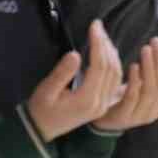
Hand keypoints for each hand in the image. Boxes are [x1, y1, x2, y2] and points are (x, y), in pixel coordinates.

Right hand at [25, 20, 123, 141]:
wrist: (41, 131)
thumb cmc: (40, 110)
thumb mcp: (46, 90)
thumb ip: (62, 73)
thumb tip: (75, 54)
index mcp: (86, 100)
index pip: (99, 66)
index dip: (98, 43)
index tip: (94, 26)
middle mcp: (99, 103)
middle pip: (111, 68)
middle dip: (106, 44)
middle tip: (98, 26)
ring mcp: (103, 105)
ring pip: (116, 75)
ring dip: (112, 53)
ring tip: (102, 35)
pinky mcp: (103, 104)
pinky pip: (114, 82)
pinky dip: (113, 64)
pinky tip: (107, 52)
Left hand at [95, 37, 157, 131]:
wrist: (103, 120)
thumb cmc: (125, 99)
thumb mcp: (143, 87)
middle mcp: (154, 113)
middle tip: (155, 40)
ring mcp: (140, 117)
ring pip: (150, 90)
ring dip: (150, 67)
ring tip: (146, 49)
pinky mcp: (124, 116)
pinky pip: (133, 97)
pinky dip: (135, 80)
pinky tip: (133, 65)